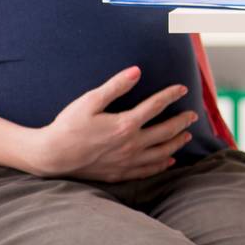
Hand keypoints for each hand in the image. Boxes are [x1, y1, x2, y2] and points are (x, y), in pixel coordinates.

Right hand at [28, 67, 199, 181]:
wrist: (51, 156)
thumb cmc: (68, 126)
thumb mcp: (89, 101)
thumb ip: (115, 86)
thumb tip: (136, 71)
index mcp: (125, 124)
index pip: (156, 106)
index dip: (171, 95)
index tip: (183, 88)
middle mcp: (131, 145)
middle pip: (165, 132)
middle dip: (182, 122)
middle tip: (194, 115)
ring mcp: (126, 162)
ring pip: (160, 153)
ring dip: (176, 143)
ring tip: (187, 136)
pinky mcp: (119, 174)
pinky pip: (147, 170)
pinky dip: (161, 165)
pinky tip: (168, 161)